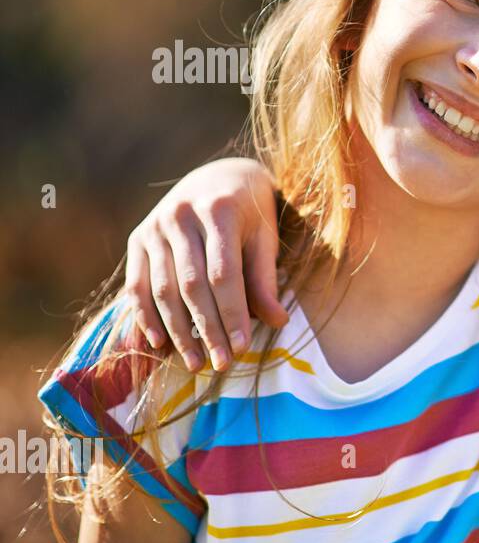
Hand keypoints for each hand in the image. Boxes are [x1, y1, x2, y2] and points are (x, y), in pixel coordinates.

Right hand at [124, 158, 284, 372]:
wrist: (220, 177)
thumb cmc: (252, 213)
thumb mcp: (265, 238)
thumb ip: (265, 279)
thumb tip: (277, 322)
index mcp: (219, 210)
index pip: (224, 273)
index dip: (232, 313)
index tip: (241, 348)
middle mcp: (181, 215)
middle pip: (191, 284)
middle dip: (206, 329)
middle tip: (220, 364)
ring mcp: (155, 226)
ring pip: (162, 288)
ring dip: (177, 331)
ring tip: (195, 362)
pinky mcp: (137, 238)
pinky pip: (137, 284)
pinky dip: (145, 316)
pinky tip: (159, 343)